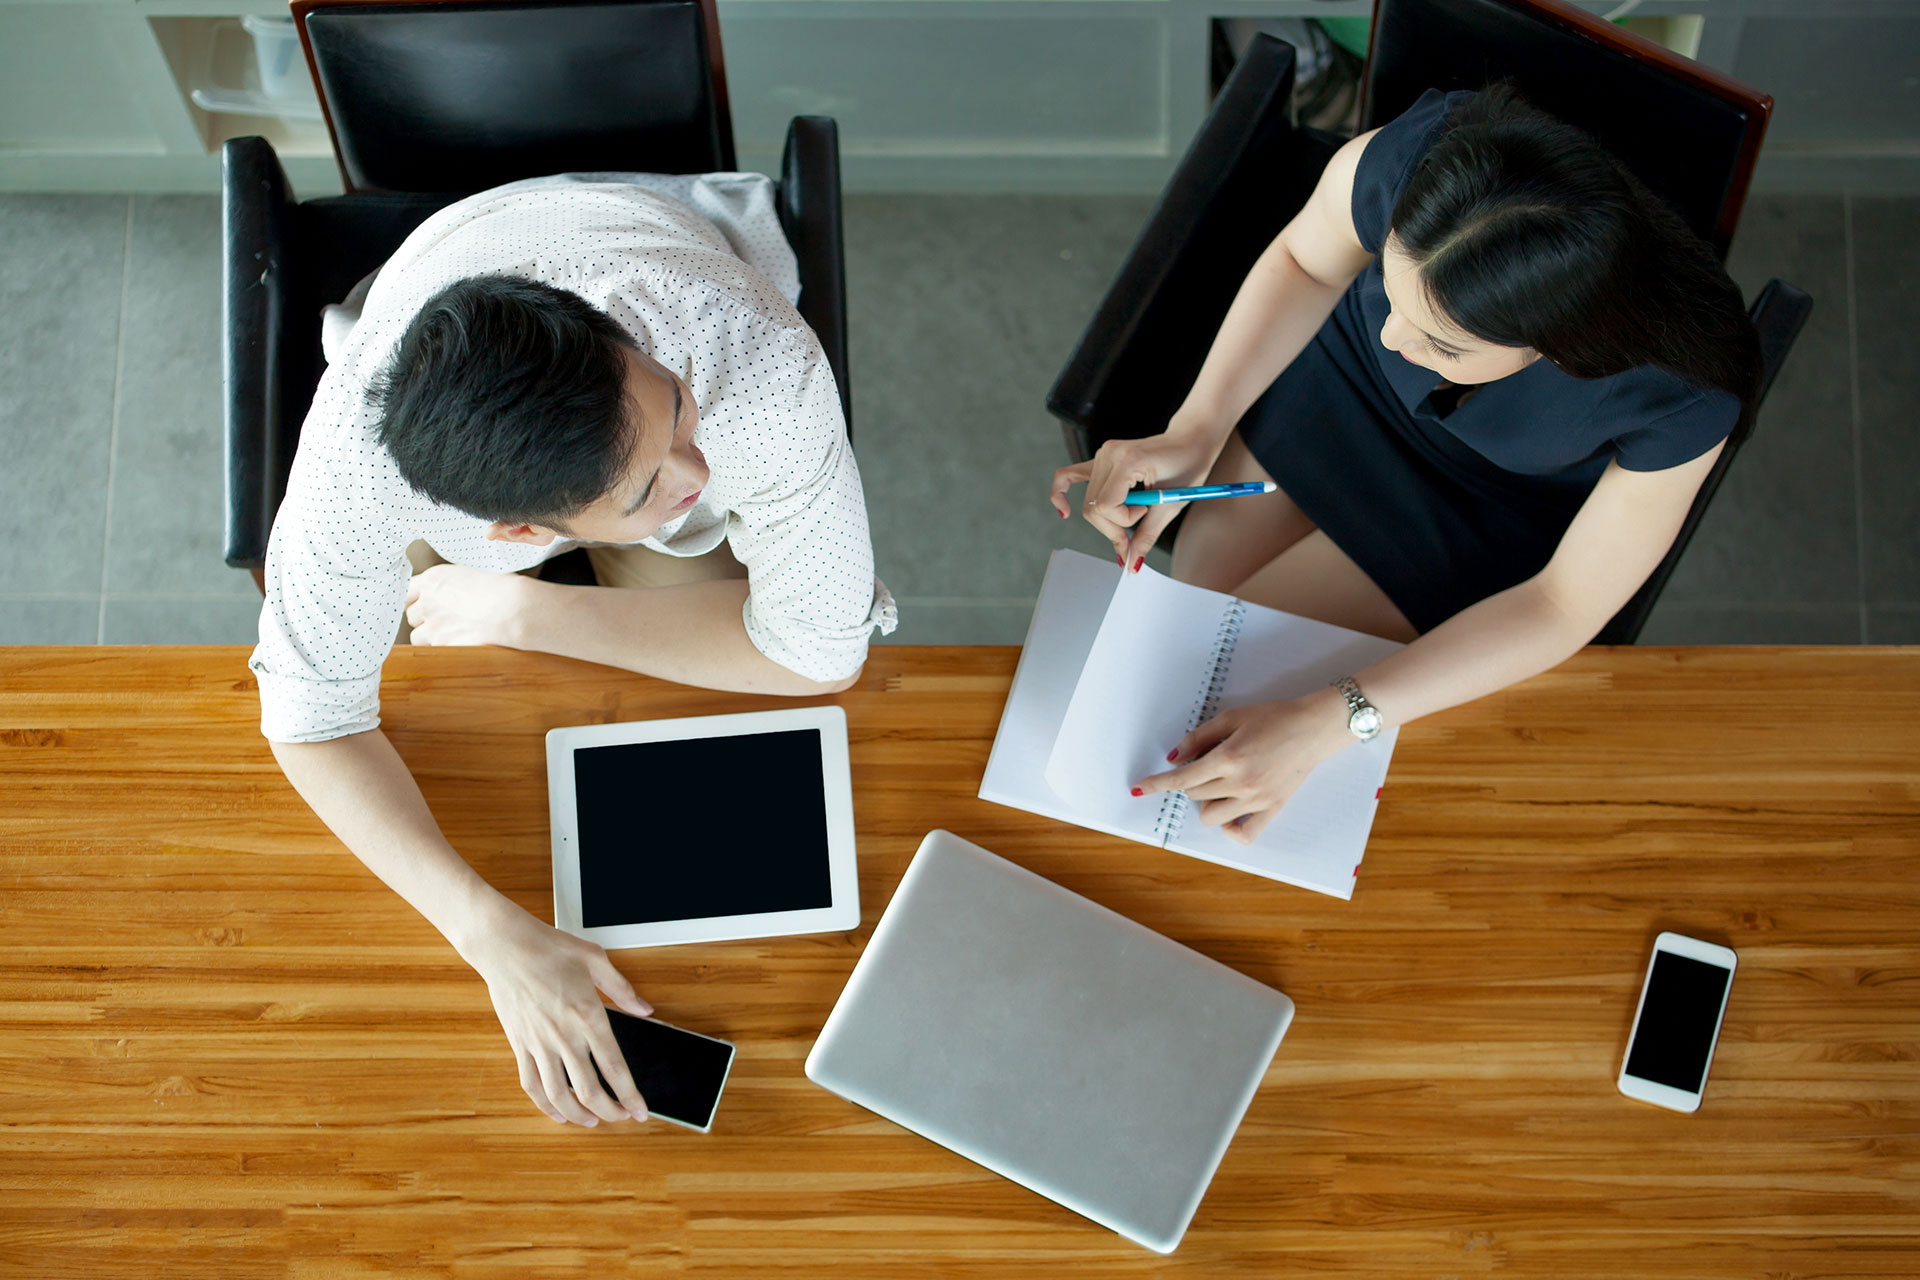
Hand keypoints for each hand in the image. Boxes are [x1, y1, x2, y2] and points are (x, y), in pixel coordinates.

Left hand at [405, 564, 534, 647]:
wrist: (515, 610)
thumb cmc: (504, 590)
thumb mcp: (473, 577)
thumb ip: (452, 586)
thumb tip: (453, 594)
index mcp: (433, 579)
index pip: (406, 592)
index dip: (416, 601)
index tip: (425, 605)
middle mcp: (428, 602)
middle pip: (411, 616)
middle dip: (425, 619)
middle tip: (445, 621)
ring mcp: (433, 626)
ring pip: (418, 637)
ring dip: (431, 637)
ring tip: (453, 635)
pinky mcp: (443, 646)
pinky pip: (434, 651)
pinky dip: (444, 650)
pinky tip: (461, 645)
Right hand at [460, 899, 654, 1125]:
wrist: (505, 945)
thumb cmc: (550, 948)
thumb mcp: (596, 960)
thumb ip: (623, 990)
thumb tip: (646, 1010)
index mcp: (588, 1015)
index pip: (614, 1068)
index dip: (630, 1095)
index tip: (640, 1111)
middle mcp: (564, 1035)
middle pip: (589, 1090)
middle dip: (610, 1111)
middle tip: (622, 1117)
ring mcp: (538, 1043)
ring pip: (559, 1095)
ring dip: (579, 1114)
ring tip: (594, 1120)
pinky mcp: (519, 1044)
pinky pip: (531, 1084)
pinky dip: (545, 1105)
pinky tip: (558, 1112)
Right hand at [1048, 426, 1224, 572]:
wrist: (1191, 439)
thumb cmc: (1188, 466)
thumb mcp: (1171, 504)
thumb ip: (1147, 535)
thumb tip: (1131, 564)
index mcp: (1128, 460)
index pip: (1106, 505)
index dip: (1122, 523)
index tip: (1144, 517)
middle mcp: (1109, 454)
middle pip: (1092, 507)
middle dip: (1112, 528)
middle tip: (1134, 536)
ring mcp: (1102, 454)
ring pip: (1087, 502)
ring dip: (1105, 519)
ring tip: (1131, 516)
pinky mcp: (1100, 458)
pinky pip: (1069, 476)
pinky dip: (1062, 493)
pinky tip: (1064, 511)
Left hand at [1133, 690, 1354, 843]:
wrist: (1313, 728)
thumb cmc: (1274, 718)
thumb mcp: (1231, 718)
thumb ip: (1199, 738)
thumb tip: (1175, 758)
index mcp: (1228, 758)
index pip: (1182, 779)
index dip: (1156, 785)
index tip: (1138, 789)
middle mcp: (1241, 783)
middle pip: (1194, 795)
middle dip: (1192, 781)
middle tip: (1208, 763)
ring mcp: (1257, 800)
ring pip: (1211, 816)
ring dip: (1206, 803)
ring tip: (1220, 785)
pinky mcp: (1272, 809)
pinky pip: (1244, 834)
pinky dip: (1231, 828)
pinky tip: (1230, 813)